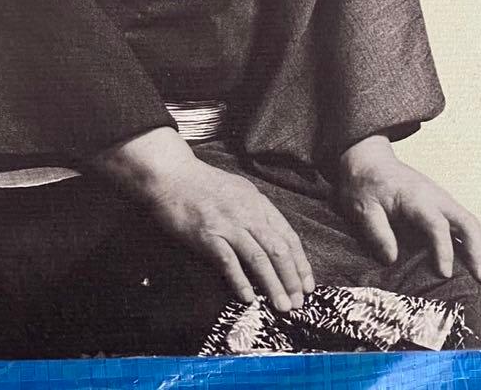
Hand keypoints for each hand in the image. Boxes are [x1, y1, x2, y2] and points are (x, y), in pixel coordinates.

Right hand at [88, 128, 314, 310]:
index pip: (288, 235)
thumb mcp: (239, 190)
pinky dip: (240, 281)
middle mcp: (248, 212)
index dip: (300, 262)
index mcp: (258, 202)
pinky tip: (248, 298)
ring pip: (259, 258)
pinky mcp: (207, 234)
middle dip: (292, 278)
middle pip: (278, 249)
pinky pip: (229, 261)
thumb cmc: (203, 184)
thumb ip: (255, 212)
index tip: (308, 284)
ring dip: (273, 285)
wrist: (172, 175)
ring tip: (282, 305)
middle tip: (298, 302)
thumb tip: (271, 238)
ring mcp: (228, 223)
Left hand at [337, 134, 480, 282]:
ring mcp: (441, 199)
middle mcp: (435, 197)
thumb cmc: (364, 185)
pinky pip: (465, 222)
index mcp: (415, 197)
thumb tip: (392, 259)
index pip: (436, 224)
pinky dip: (477, 242)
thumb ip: (377, 232)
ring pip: (471, 222)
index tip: (445, 274)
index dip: (443, 250)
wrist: (368, 160)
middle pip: (466, 221)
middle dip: (478, 251)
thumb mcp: (362, 208)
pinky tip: (480, 261)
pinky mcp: (441, 204)